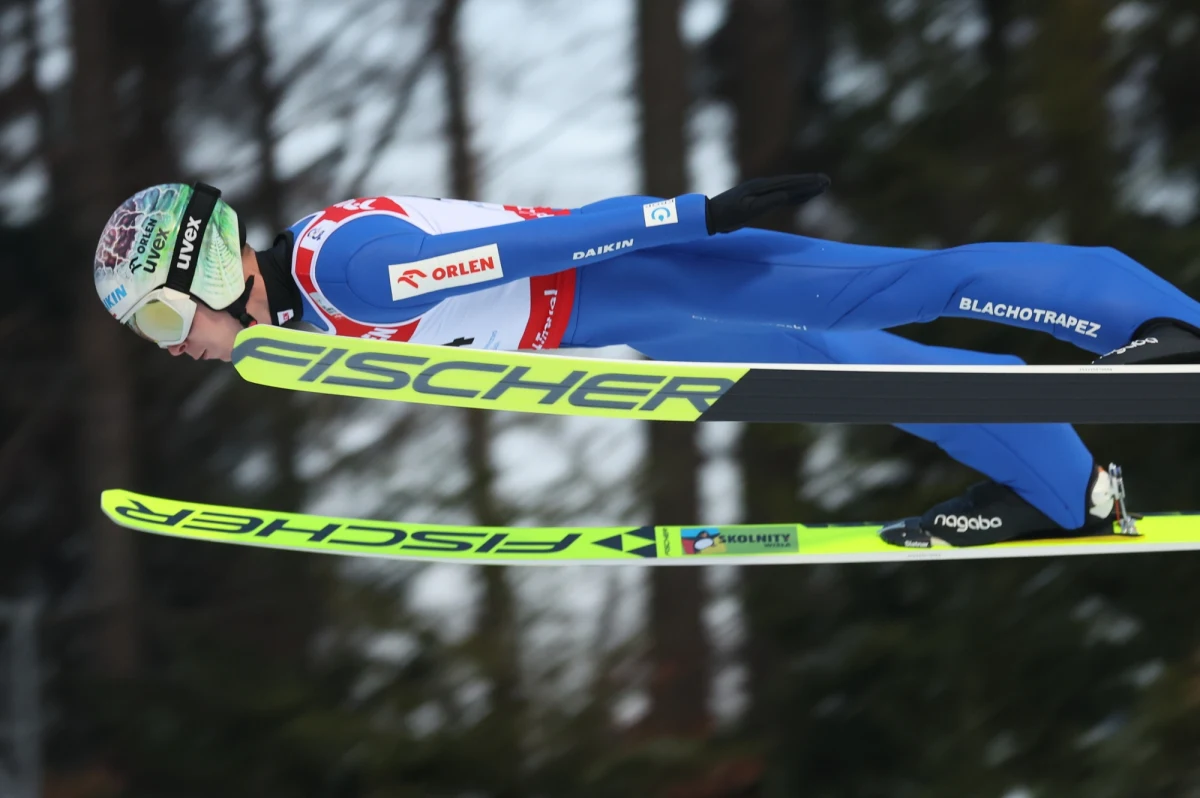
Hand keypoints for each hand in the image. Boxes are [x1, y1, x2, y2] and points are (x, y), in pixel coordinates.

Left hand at [705, 173, 830, 233]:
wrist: (710, 215)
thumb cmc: (728, 216)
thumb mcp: (747, 211)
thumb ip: (767, 203)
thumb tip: (785, 195)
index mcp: (762, 187)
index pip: (789, 184)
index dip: (806, 183)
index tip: (822, 181)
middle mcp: (763, 186)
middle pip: (791, 183)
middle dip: (810, 183)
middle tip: (827, 181)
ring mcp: (761, 191)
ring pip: (787, 189)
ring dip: (803, 188)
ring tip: (820, 187)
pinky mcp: (759, 199)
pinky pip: (780, 196)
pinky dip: (793, 196)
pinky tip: (801, 197)